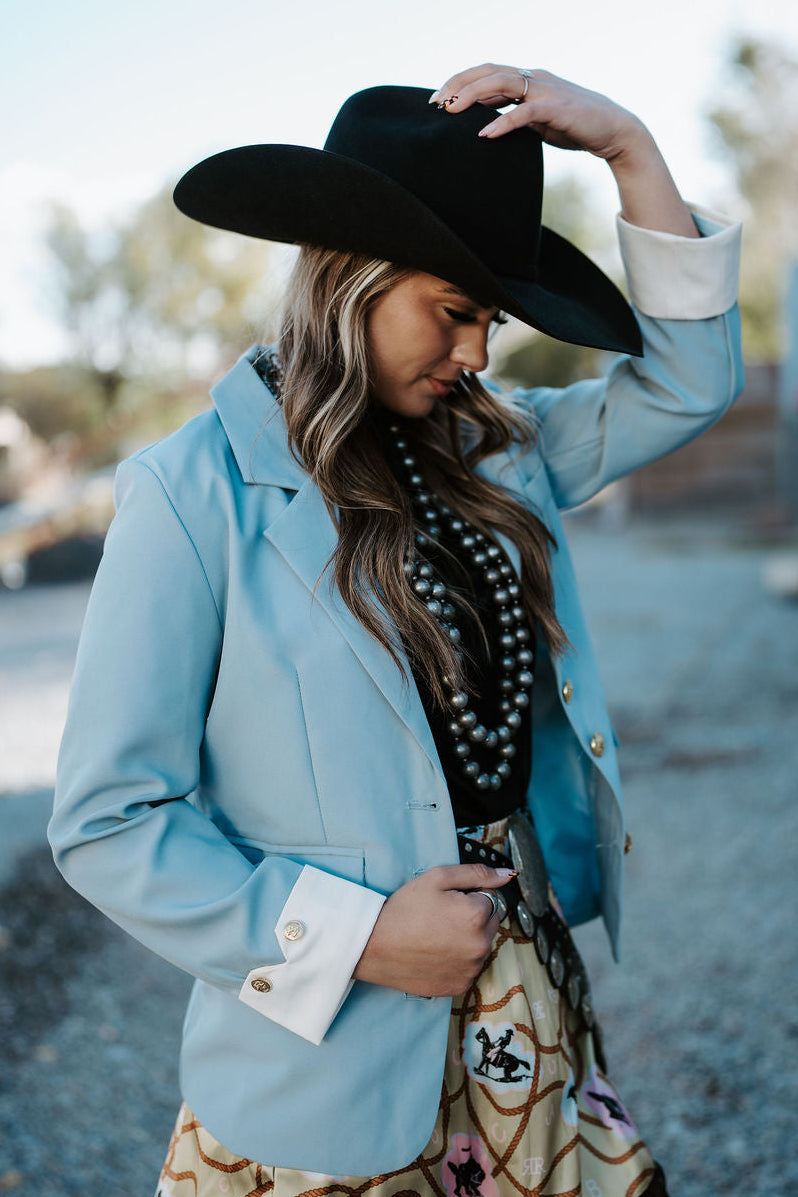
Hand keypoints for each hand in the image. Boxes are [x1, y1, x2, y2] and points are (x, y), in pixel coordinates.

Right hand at [352, 863, 513, 995]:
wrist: (374, 946)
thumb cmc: (403, 910)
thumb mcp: (437, 878)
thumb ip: (476, 873)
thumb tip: (507, 874)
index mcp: (476, 915)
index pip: (490, 897)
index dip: (469, 895)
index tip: (447, 901)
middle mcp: (479, 945)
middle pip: (490, 922)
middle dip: (473, 917)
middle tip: (442, 917)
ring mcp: (471, 969)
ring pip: (480, 946)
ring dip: (468, 939)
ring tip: (437, 935)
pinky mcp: (460, 986)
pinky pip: (470, 967)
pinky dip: (459, 960)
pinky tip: (436, 953)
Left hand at [430, 64, 646, 161]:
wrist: (613, 130)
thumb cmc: (574, 125)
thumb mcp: (537, 120)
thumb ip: (514, 115)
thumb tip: (486, 121)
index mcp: (528, 80)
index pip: (486, 72)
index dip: (459, 81)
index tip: (436, 100)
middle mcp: (534, 78)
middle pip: (488, 71)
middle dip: (457, 84)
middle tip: (434, 103)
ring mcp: (546, 90)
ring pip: (502, 82)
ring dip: (472, 95)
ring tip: (451, 110)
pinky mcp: (557, 109)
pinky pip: (525, 112)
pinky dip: (503, 122)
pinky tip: (485, 134)